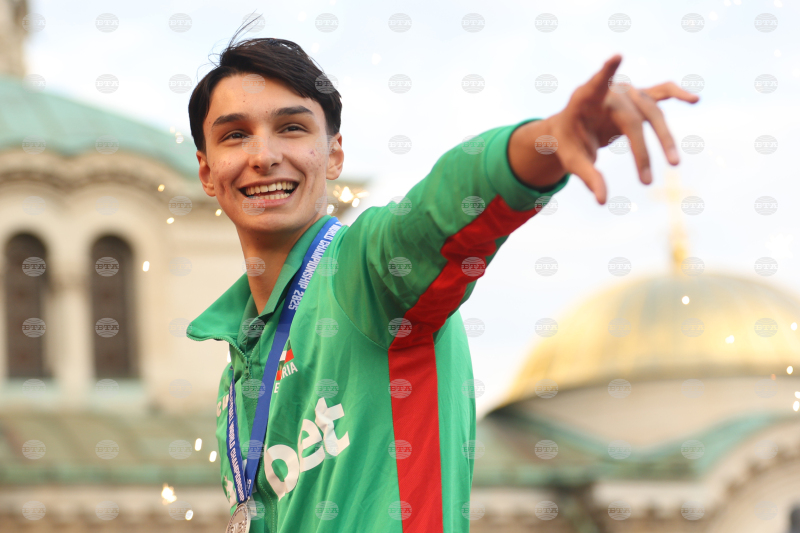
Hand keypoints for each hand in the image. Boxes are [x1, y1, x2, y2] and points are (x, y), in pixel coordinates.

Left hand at [547, 54, 699, 204]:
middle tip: (646, 182)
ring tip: (675, 164)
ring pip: (652, 112)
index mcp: (585, 100)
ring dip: (664, 139)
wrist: (570, 128)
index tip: (616, 57)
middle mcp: (610, 92)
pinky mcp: (639, 98)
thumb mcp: (572, 161)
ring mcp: (627, 93)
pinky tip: (695, 99)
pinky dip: (677, 94)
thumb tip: (602, 201)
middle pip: (633, 119)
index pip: (596, 84)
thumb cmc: (568, 142)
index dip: (606, 72)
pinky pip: (662, 92)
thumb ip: (587, 177)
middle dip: (641, 152)